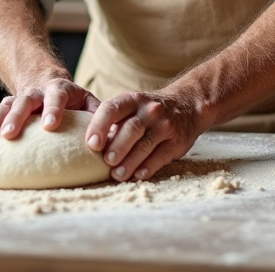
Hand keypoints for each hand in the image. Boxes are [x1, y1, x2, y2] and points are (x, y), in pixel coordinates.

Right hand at [0, 78, 99, 144]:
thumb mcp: (88, 103)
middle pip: (25, 100)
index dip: (53, 108)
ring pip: (3, 106)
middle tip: (9, 134)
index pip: (57, 95)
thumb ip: (100, 116)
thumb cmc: (73, 102)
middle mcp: (36, 92)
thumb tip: (115, 136)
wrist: (46, 82)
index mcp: (59, 90)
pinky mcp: (3, 109)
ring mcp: (17, 99)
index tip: (50, 125)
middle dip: (16, 116)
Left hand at [87, 90, 201, 181]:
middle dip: (117, 146)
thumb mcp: (131, 106)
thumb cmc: (147, 112)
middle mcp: (149, 110)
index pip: (112, 109)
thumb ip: (112, 121)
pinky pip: (161, 155)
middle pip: (131, 128)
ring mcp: (165, 125)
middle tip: (106, 161)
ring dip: (130, 162)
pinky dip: (148, 167)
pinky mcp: (177, 141)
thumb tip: (88, 146)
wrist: (187, 105)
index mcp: (132, 100)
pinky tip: (137, 175)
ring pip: (145, 144)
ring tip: (117, 175)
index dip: (99, 126)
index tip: (91, 144)